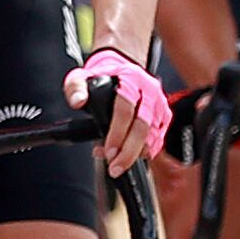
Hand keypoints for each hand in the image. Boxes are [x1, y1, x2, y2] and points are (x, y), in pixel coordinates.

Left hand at [69, 46, 167, 172]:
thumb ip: (75, 87)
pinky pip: (159, 139)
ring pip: (154, 135)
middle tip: (115, 167)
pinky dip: (146, 152)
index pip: (126, 108)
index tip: (108, 150)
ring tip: (117, 164)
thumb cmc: (102, 76)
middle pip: (143, 125)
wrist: (123, 71)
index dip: (117, 132)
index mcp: (131, 78)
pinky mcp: (164, 116)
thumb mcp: (82, 76)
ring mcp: (159, 104)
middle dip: (129, 151)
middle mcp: (150, 90)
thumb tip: (77, 101)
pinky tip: (128, 157)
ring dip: (136, 154)